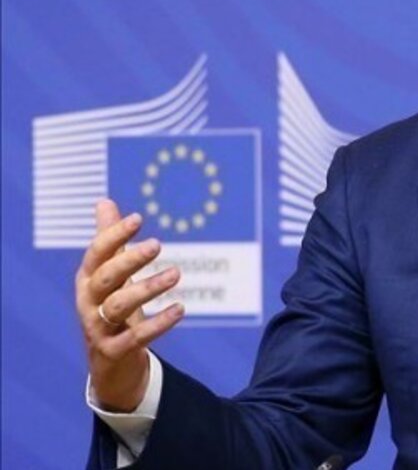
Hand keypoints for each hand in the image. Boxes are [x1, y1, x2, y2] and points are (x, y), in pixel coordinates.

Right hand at [76, 199, 184, 411]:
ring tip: (176, 274)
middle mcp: (87, 302)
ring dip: (147, 288)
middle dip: (129, 259)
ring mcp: (97, 328)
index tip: (138, 218)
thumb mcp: (110, 275)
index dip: (114, 235)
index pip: (96, 253)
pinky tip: (180, 309)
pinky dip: (158, 323)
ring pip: (118, 306)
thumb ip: (110, 241)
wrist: (108, 364)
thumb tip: (104, 202)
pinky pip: (135, 337)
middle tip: (158, 244)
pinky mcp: (112, 351)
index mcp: (88, 280)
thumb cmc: (111, 310)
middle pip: (105, 277)